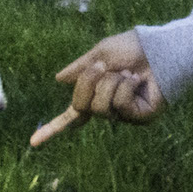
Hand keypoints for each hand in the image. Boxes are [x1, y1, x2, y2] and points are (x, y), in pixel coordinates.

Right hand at [31, 30, 166, 147]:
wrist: (160, 48)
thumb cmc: (133, 47)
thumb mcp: (101, 53)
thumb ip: (81, 67)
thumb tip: (58, 78)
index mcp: (96, 94)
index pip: (71, 116)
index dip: (51, 129)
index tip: (32, 143)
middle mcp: (108, 108)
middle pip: (81, 106)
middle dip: (88, 82)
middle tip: (103, 66)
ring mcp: (124, 115)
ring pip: (100, 106)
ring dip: (110, 82)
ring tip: (128, 73)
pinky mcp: (139, 118)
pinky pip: (119, 104)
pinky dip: (125, 87)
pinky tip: (138, 81)